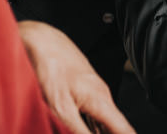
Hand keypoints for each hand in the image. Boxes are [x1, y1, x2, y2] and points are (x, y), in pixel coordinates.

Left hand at [17, 21, 134, 133]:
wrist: (42, 42)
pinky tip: (89, 130)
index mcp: (101, 101)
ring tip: (98, 132)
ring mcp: (94, 92)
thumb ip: (78, 131)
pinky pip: (95, 113)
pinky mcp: (84, 91)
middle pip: (115, 127)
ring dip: (103, 132)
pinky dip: (95, 126)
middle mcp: (102, 96)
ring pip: (104, 120)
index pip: (123, 129)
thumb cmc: (50, 70)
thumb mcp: (62, 110)